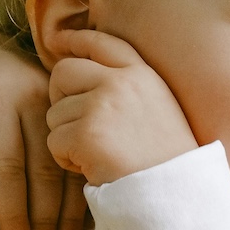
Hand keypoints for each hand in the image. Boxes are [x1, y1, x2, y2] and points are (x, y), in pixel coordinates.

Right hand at [0, 31, 87, 229]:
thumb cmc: (20, 94)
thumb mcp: (49, 109)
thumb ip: (64, 146)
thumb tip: (84, 213)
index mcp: (61, 105)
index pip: (70, 164)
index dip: (72, 209)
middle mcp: (31, 103)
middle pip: (43, 170)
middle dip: (45, 219)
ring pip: (7, 168)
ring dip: (13, 215)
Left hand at [45, 30, 198, 185]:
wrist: (175, 190)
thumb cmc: (166, 158)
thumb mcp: (158, 107)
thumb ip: (127, 87)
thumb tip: (83, 77)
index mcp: (143, 74)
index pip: (102, 42)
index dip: (75, 39)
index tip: (56, 41)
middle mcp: (122, 82)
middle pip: (64, 72)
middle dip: (59, 97)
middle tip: (73, 122)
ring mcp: (102, 106)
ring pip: (55, 113)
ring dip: (67, 137)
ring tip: (97, 153)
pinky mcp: (86, 134)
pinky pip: (54, 142)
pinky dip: (66, 159)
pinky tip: (92, 166)